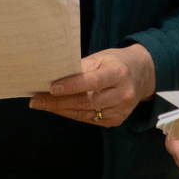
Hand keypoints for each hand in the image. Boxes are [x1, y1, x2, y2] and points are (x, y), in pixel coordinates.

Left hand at [30, 44, 155, 126]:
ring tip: (42, 104)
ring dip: (61, 110)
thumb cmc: (116, 63)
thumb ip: (81, 67)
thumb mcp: (102, 57)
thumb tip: (54, 76)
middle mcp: (123, 94)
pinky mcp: (117, 120)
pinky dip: (72, 114)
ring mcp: (121, 110)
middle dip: (58, 102)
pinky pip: (89, 119)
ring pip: (85, 113)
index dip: (71, 86)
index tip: (51, 88)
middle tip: (36, 100)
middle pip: (86, 101)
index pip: (92, 82)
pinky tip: (59, 108)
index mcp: (119, 73)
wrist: (141, 75)